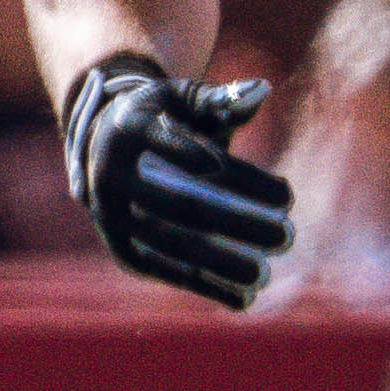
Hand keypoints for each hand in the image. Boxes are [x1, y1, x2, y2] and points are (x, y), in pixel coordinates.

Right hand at [63, 53, 292, 308]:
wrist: (101, 141)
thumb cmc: (161, 115)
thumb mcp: (184, 99)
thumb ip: (222, 100)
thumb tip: (261, 91)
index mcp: (128, 130)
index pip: (184, 150)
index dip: (231, 172)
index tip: (284, 192)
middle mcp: (109, 175)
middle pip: (179, 204)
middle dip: (237, 222)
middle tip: (288, 234)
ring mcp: (110, 215)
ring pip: (169, 244)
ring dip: (220, 262)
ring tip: (266, 274)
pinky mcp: (120, 245)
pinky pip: (162, 270)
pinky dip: (202, 285)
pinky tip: (244, 299)